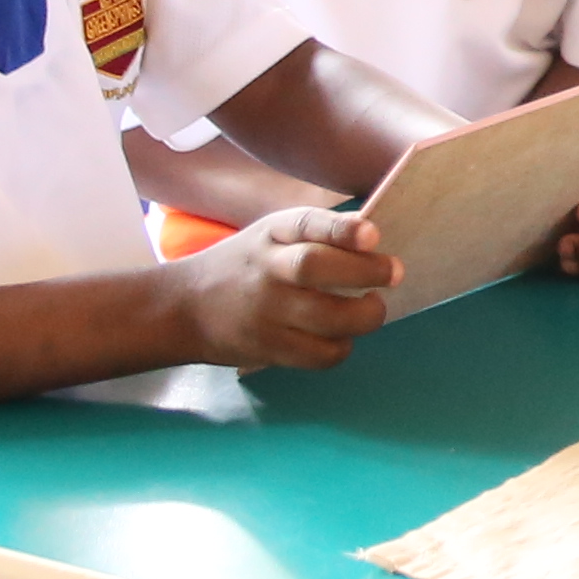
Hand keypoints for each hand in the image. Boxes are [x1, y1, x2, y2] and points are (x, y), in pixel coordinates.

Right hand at [177, 205, 396, 370]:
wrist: (184, 308)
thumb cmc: (246, 265)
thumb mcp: (272, 235)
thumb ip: (318, 231)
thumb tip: (371, 234)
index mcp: (272, 233)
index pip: (307, 224)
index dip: (342, 230)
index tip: (373, 236)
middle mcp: (267, 269)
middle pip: (314, 268)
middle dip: (364, 272)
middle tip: (394, 273)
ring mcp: (265, 312)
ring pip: (324, 318)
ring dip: (364, 316)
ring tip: (372, 307)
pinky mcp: (267, 348)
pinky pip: (317, 355)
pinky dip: (341, 348)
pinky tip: (343, 335)